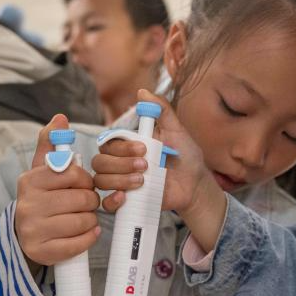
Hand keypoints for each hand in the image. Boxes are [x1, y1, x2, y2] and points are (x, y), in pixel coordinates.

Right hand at [15, 114, 100, 266]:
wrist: (22, 234)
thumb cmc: (40, 198)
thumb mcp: (41, 171)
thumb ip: (51, 144)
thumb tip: (60, 118)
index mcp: (30, 181)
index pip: (73, 174)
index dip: (85, 180)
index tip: (82, 185)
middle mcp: (28, 205)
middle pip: (82, 199)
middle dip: (90, 201)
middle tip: (84, 203)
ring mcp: (34, 230)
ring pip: (84, 222)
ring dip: (90, 220)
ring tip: (81, 218)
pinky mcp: (43, 252)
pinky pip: (80, 244)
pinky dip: (88, 238)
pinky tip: (83, 233)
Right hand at [91, 90, 225, 250]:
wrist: (195, 185)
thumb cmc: (185, 156)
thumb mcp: (177, 131)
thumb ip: (162, 111)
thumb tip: (143, 91)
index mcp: (128, 144)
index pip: (108, 142)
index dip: (122, 146)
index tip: (144, 147)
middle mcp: (120, 162)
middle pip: (100, 161)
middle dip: (120, 163)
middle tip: (145, 165)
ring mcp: (121, 182)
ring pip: (100, 180)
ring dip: (118, 179)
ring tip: (142, 181)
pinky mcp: (126, 202)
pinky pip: (106, 203)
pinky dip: (112, 200)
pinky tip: (125, 197)